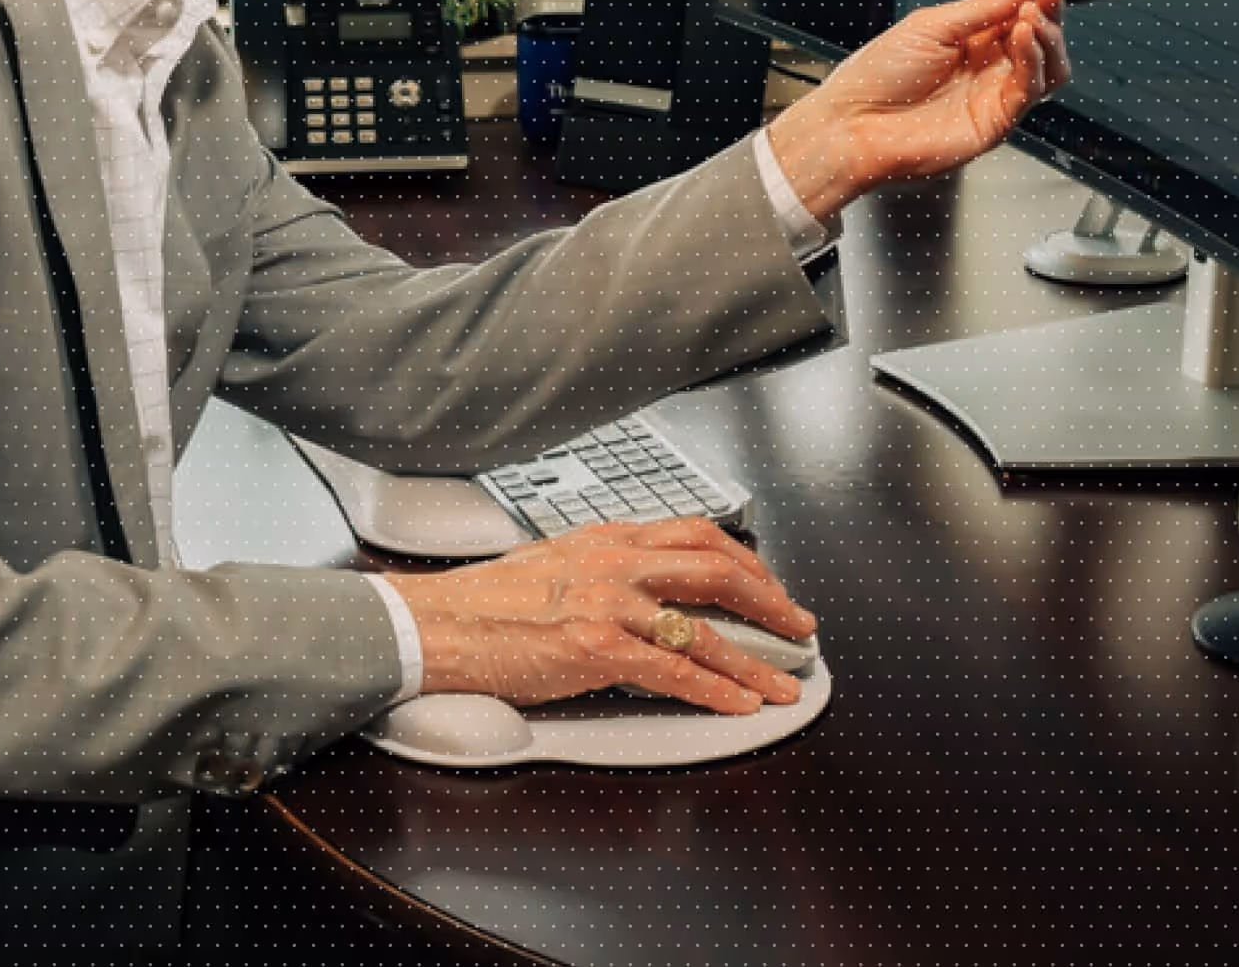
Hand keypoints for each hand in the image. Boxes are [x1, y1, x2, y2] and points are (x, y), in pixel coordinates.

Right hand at [393, 520, 814, 714]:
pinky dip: (714, 690)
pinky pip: (672, 671)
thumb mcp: (557, 563)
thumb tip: (649, 590)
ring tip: (782, 683)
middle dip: (770, 600)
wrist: (439, 623)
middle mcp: (614, 562)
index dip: (747, 560)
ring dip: (754, 660)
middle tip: (798, 626)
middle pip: (716, 569)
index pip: (696, 534)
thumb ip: (607, 569)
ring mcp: (606, 604)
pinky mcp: (594, 648)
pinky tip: (738, 703)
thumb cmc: (487, 601)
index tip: (770, 585)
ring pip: (702, 628)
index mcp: (607, 537)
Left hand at [763, 0, 1097, 222]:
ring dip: (1049, 34)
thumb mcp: (930, 25)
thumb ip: (983, 8)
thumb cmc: (879, 75)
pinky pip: (1031, 89)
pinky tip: (1022, 36)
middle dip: (1054, 7)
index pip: (1025, 6)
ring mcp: (996, 93)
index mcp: (973, 35)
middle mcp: (990, 63)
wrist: (854, 125)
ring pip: (1049, 64)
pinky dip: (1034, 59)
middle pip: (1043, 33)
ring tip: (1032, 16)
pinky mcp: (998, 121)